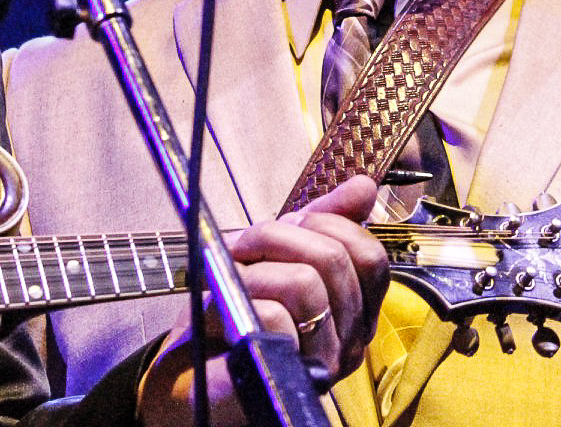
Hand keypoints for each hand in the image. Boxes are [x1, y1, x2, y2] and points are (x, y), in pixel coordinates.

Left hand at [234, 174, 386, 380]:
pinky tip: (229, 310)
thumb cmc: (237, 311)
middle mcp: (350, 341)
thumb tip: (365, 185)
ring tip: (234, 282)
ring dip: (256, 271)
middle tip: (244, 246)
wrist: (191, 368)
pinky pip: (275, 316)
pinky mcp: (283, 375)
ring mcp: (320, 362)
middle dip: (279, 237)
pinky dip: (243, 300)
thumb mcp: (281, 255)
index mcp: (356, 310)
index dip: (328, 226)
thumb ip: (324, 221)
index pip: (370, 256)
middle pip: (333, 261)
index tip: (289, 224)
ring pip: (304, 284)